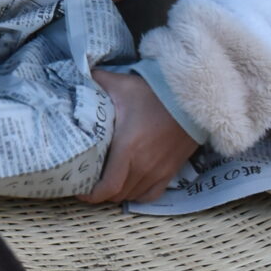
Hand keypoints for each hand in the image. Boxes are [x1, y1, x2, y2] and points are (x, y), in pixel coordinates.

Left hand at [82, 68, 198, 204]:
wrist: (191, 100)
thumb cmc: (154, 93)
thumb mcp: (122, 84)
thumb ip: (96, 81)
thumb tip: (78, 75)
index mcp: (128, 148)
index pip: (108, 186)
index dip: (91, 195)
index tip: (79, 191)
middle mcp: (143, 165)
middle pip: (117, 194)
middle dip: (100, 193)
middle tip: (88, 182)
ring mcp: (159, 171)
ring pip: (132, 195)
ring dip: (117, 193)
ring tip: (105, 183)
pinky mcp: (171, 171)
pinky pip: (151, 195)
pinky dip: (138, 195)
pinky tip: (130, 187)